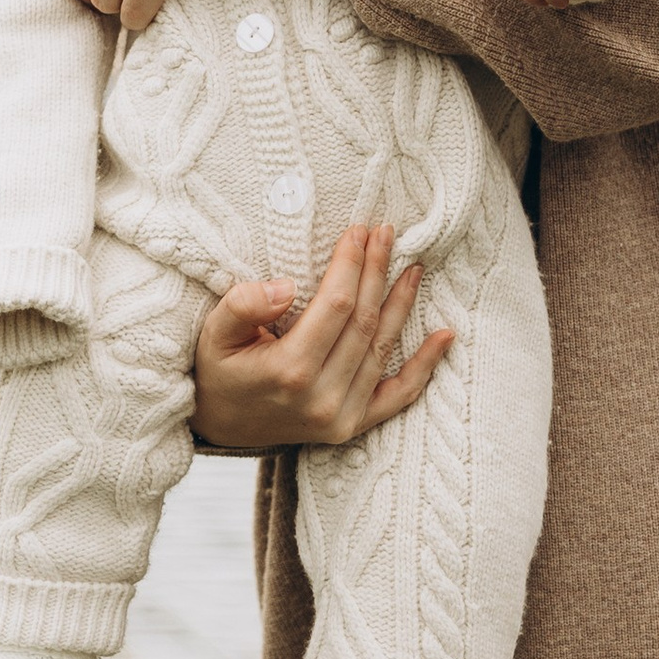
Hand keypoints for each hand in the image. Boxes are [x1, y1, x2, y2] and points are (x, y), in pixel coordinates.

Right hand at [189, 222, 453, 453]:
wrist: (220, 426)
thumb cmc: (218, 371)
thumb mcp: (214, 334)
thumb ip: (242, 306)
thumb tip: (286, 286)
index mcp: (288, 371)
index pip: (335, 305)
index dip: (351, 265)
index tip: (357, 232)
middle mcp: (321, 398)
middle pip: (362, 322)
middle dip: (376, 272)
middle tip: (387, 234)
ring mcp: (341, 417)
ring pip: (382, 348)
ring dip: (400, 304)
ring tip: (412, 267)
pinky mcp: (352, 426)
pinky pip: (398, 396)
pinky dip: (425, 366)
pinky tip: (444, 336)